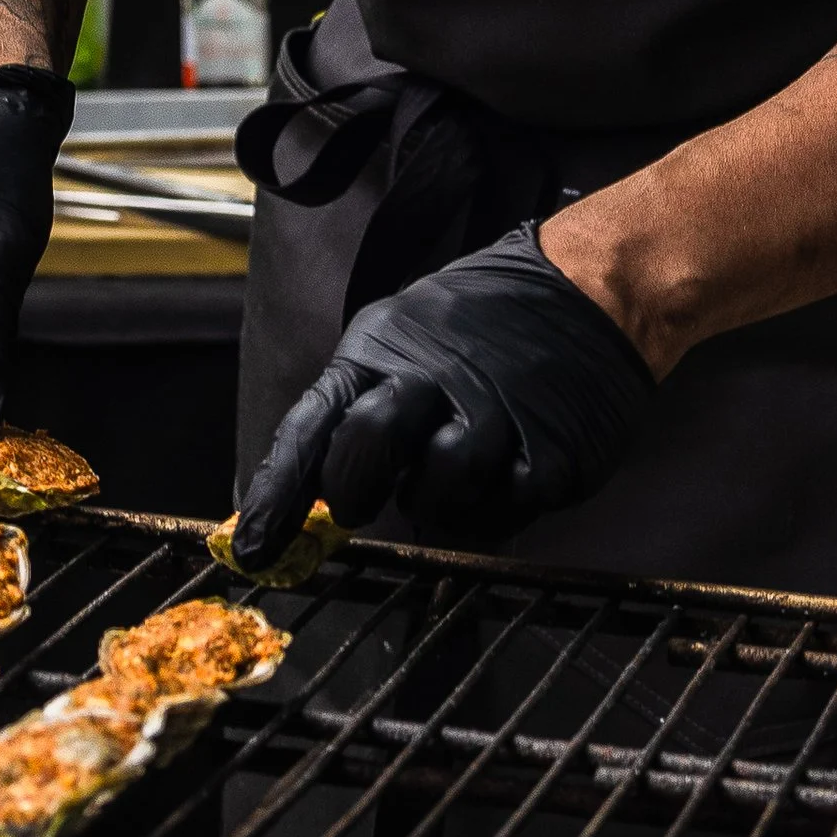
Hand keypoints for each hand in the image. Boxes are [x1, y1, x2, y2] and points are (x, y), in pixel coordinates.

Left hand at [231, 222, 656, 562]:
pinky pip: (504, 511)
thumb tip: (312, 484)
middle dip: (356, 494)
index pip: (311, 427)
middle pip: (366, 455)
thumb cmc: (482, 319)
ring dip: (435, 501)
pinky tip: (508, 466)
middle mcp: (432, 381)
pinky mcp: (551, 457)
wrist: (587, 287)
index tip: (249, 548)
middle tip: (364, 504)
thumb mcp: (402, 331)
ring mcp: (496, 421)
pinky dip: (496, 504)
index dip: (276, 494)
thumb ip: (359, 399)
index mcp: (381, 348)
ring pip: (436, 495)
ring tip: (455, 465)